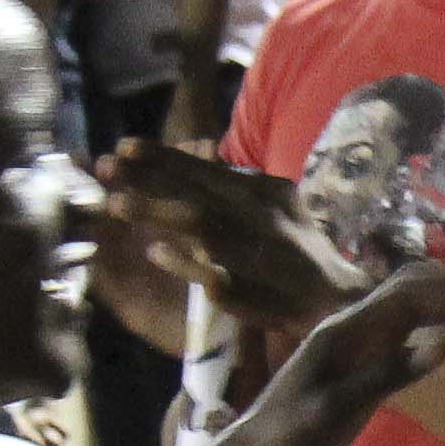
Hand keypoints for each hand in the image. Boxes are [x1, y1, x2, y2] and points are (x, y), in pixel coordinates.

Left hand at [93, 146, 370, 331]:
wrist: (336, 299)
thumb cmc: (300, 248)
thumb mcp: (279, 203)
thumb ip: (241, 185)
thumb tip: (201, 157)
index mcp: (265, 191)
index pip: (207, 169)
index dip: (164, 157)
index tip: (125, 146)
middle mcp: (259, 216)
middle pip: (196, 192)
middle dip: (150, 178)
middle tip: (108, 165)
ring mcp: (254, 254)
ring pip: (201, 227)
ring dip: (158, 213)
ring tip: (117, 205)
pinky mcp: (250, 291)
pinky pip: (211, 275)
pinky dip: (185, 263)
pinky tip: (156, 254)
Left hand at [242, 260, 444, 445]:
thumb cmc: (290, 440)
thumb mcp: (337, 410)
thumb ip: (389, 374)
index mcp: (345, 330)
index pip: (411, 296)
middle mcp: (352, 327)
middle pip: (412, 289)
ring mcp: (355, 344)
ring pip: (409, 307)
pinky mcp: (358, 364)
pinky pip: (404, 332)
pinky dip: (435, 325)